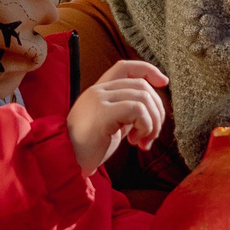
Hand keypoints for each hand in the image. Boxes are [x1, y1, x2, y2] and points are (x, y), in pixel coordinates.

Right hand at [68, 59, 167, 174]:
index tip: (164, 82)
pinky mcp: (102, 113)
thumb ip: (126, 113)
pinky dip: (145, 126)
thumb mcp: (110, 124)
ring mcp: (99, 99)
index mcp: (99, 91)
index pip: (126, 66)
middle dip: (157, 110)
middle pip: (142, 85)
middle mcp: (98, 91)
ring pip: (143, 98)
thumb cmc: (88, 148)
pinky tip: (135, 141)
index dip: (148, 70)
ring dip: (152, 123)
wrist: (65, 162)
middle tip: (151, 135)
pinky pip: (137, 110)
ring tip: (143, 141)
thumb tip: (153, 110)